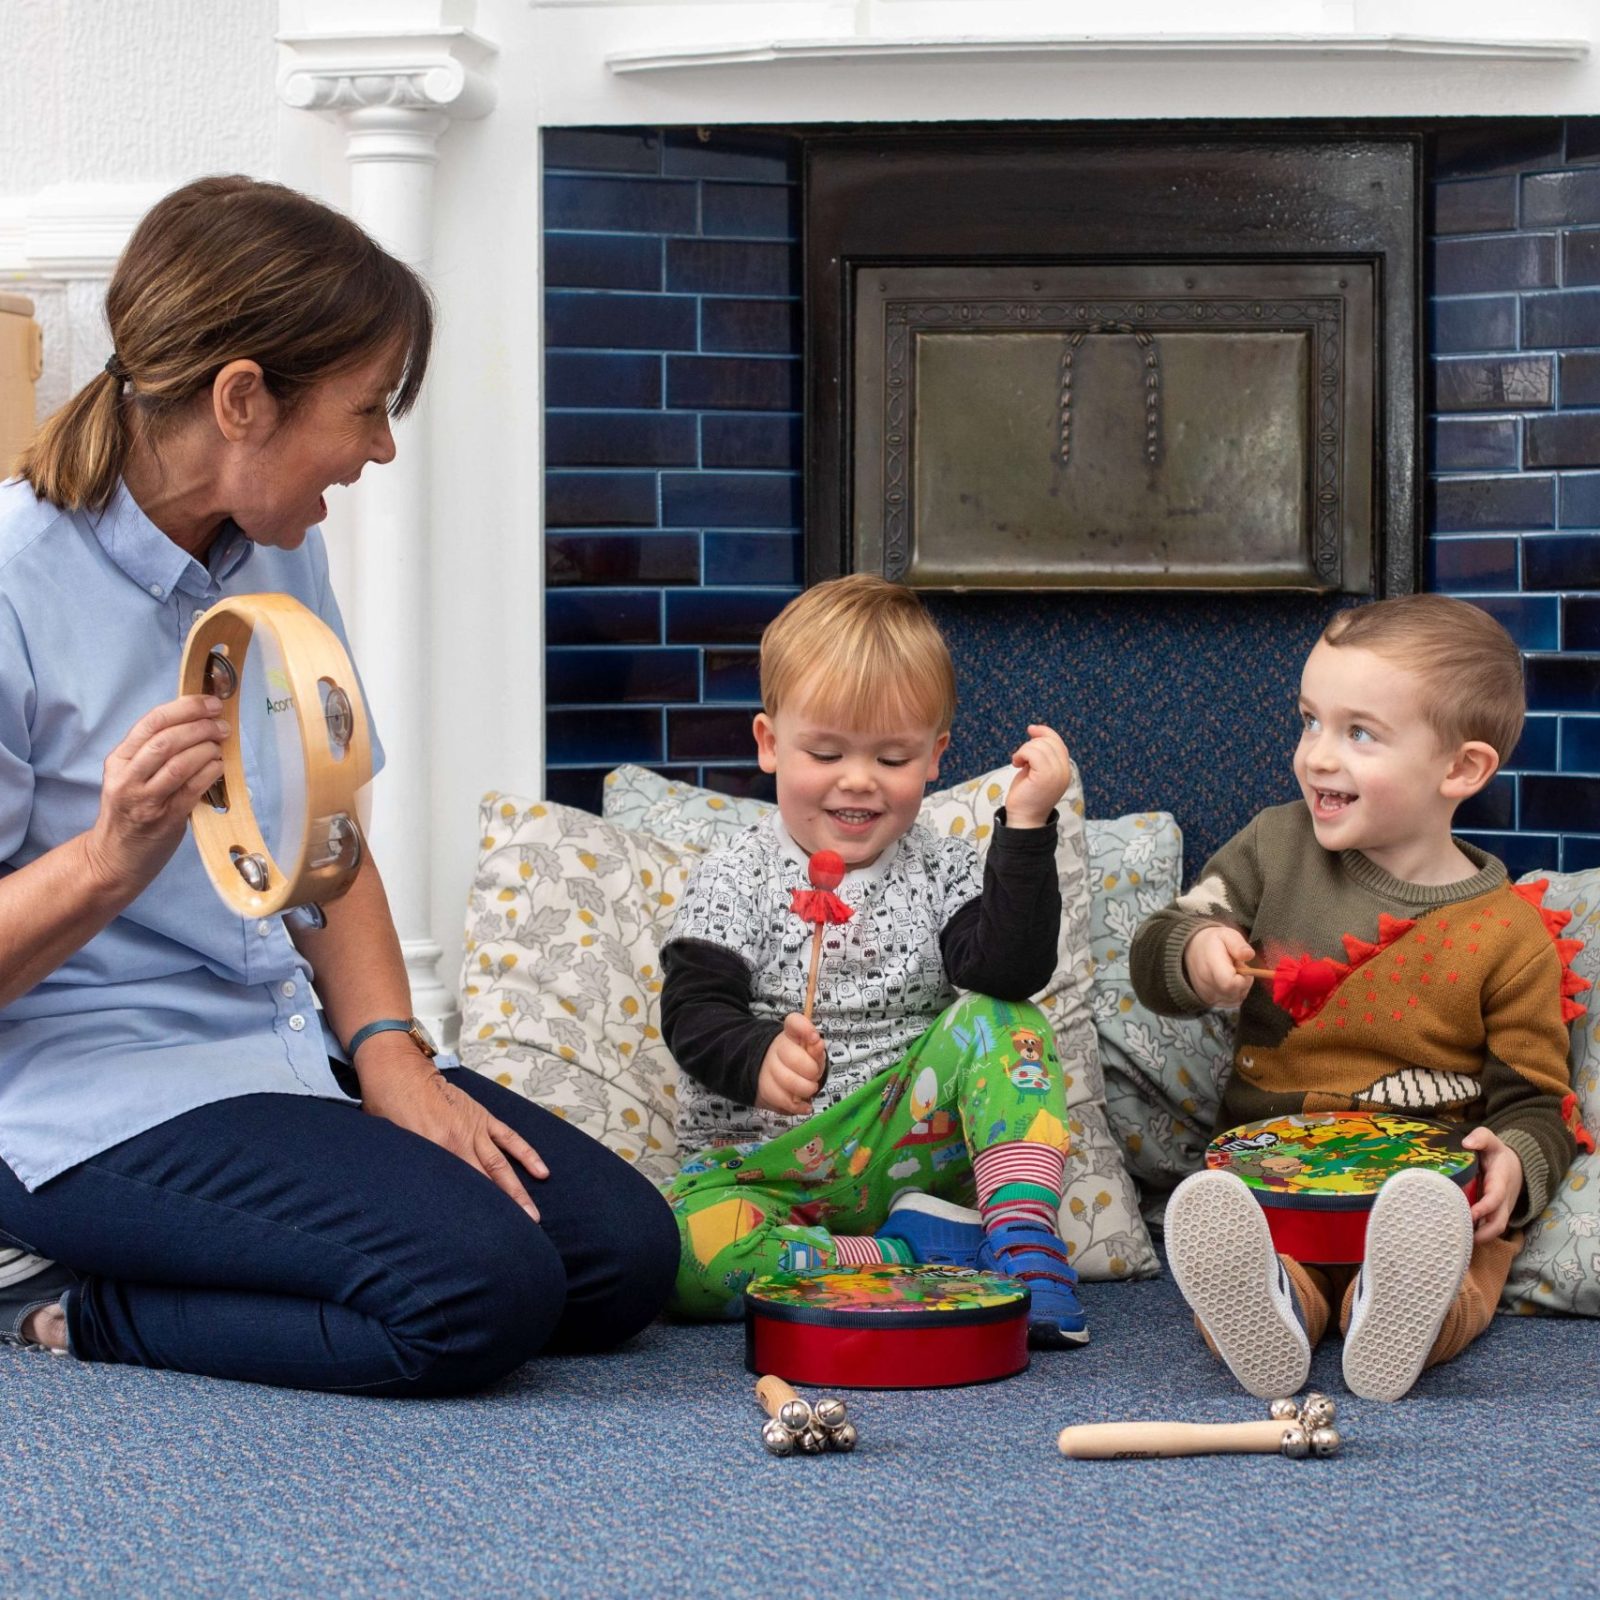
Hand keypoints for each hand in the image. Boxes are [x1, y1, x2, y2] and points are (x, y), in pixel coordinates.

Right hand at [81, 695, 228, 894]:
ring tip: (221, 745)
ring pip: (179, 763)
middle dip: (199, 726)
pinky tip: (219, 766)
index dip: (184, 708)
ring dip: (207, 749)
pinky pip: (192, 789)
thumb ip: (155, 753)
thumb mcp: (131, 776)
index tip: (209, 702)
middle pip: (166, 740)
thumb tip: (198, 722)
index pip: (150, 723)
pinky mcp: (164, 819)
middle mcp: (127, 778)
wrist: (114, 859)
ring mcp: (145, 800)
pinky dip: (211, 772)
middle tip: (221, 725)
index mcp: (118, 761)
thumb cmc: (130, 813)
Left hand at [358, 1046, 548, 1220]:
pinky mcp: (482, 1117)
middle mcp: (460, 1142)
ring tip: (533, 1213)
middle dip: (505, 1208)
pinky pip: (509, 1138)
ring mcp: (475, 1129)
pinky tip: (541, 1170)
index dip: (472, 1211)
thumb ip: (411, 1166)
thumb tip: (414, 1194)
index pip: (458, 1188)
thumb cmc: (388, 1109)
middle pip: (487, 1181)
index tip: (485, 1234)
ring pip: (502, 1165)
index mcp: (436, 1150)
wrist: (399, 1073)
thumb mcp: (392, 1144)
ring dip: (518, 1190)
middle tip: (521, 1232)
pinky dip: (526, 1154)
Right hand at [755, 1013, 825, 1116]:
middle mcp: (778, 1047)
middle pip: (793, 1057)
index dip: (804, 1027)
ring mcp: (768, 1067)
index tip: (814, 1037)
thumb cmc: (802, 1063)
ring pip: (787, 1080)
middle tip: (814, 1076)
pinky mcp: (764, 1088)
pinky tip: (804, 1105)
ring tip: (809, 1089)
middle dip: (810, 1071)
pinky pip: (781, 1099)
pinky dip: (797, 1106)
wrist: (776, 1078)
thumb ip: (816, 1049)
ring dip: (805, 1089)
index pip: (794, 1022)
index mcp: (792, 1034)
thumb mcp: (813, 1055)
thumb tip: (817, 1043)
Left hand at [1005, 724, 1071, 829]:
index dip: (1045, 732)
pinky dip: (1021, 754)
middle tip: (1020, 759)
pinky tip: (1016, 764)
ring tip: (1018, 763)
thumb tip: (1035, 731)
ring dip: (1024, 750)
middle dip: (1030, 745)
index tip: (1031, 729)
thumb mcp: (1035, 771)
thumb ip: (1040, 755)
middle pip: (1048, 742)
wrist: (1024, 819)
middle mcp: (1064, 771)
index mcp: (1064, 770)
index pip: (1058, 743)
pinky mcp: (1045, 776)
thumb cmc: (1026, 796)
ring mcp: (1057, 773)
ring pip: (1040, 746)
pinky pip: (1033, 752)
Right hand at [1182, 923, 1255, 1007]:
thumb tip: (1249, 955)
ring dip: (1240, 988)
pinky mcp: (1208, 1001)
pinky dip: (1235, 994)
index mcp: (1211, 965)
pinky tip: (1228, 982)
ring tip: (1231, 973)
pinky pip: (1230, 1003)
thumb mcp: (1227, 935)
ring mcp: (1206, 994)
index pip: (1230, 984)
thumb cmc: (1213, 942)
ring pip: (1235, 1000)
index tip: (1242, 966)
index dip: (1244, 978)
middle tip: (1237, 967)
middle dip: (1244, 982)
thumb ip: (1238, 945)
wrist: (1190, 949)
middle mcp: (1206, 983)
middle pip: (1235, 993)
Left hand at [1461, 1125, 1521, 1243]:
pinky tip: (1459, 1235)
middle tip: (1460, 1235)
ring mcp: (1500, 1209)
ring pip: (1494, 1229)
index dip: (1485, 1208)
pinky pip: (1488, 1228)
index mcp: (1500, 1182)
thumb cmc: (1497, 1154)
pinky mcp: (1494, 1214)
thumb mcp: (1491, 1140)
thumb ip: (1481, 1137)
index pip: (1495, 1199)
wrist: (1516, 1166)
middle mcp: (1503, 1200)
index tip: (1471, 1214)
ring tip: (1457, 1239)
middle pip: (1498, 1223)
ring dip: (1479, 1237)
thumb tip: (1466, 1143)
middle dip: (1483, 1233)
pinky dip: (1477, 1234)